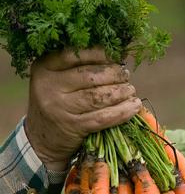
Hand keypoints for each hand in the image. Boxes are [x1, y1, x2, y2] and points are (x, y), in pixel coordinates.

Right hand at [25, 47, 141, 169]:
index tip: (115, 55)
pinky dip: (122, 112)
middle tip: (126, 76)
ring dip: (121, 93)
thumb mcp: (55, 80)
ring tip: (131, 91)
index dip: (99, 54)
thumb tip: (115, 56)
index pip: (74, 55)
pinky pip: (103, 117)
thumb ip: (75, 67)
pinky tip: (133, 107)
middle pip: (90, 76)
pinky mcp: (74, 126)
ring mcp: (61, 108)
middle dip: (114, 74)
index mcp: (44, 68)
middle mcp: (49, 86)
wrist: (41, 139)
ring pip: (98, 97)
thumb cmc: (56, 103)